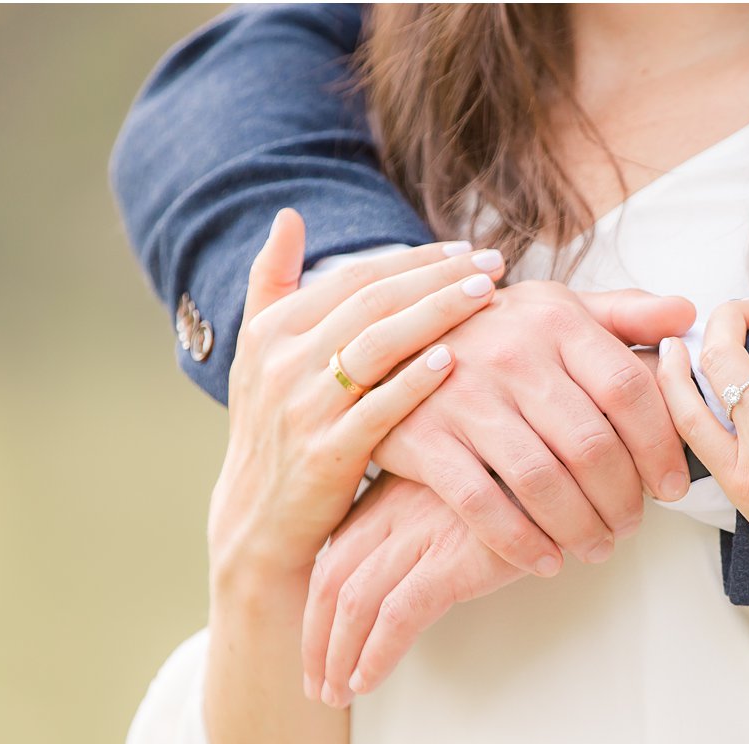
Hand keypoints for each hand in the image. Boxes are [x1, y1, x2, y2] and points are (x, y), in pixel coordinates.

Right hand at [207, 209, 505, 581]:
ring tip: (485, 295)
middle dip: (437, 277)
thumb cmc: (275, 432)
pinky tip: (454, 358)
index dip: (414, 259)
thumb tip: (289, 215)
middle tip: (492, 262)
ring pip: (377, 344)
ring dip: (435, 313)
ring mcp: (303, 408)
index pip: (356, 278)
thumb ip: (272, 283)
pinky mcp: (325, 454)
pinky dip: (414, 381)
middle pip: (372, 301)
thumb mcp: (260, 355)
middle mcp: (282, 362)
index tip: (466, 249)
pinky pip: (377, 408)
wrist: (257, 523)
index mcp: (272, 329)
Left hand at [303, 473, 525, 706]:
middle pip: (332, 579)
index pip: (337, 554)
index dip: (319, 606)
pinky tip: (368, 679)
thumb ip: (442, 516)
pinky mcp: (455, 556)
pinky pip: (398, 614)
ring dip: (337, 654)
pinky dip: (376, 652)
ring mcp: (423, 530)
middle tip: (319, 684)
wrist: (576, 458)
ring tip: (339, 694)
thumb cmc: (533, 475)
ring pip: (353, 600)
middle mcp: (398, 507)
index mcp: (397, 491)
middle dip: (317, 637)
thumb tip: (425, 567)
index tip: (318, 647)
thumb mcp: (474, 490)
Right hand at [372, 280, 696, 575]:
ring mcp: (463, 395)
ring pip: (542, 481)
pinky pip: (482, 505)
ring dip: (580, 528)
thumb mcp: (553, 308)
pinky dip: (521, 543)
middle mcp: (511, 353)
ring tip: (598, 548)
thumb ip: (623, 313)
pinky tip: (546, 562)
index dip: (659, 447)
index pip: (628, 390)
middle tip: (631, 527)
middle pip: (592, 445)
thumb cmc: (494, 332)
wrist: (386, 344)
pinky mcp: (421, 437)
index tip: (672, 488)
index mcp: (555, 320)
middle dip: (623, 500)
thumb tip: (687, 316)